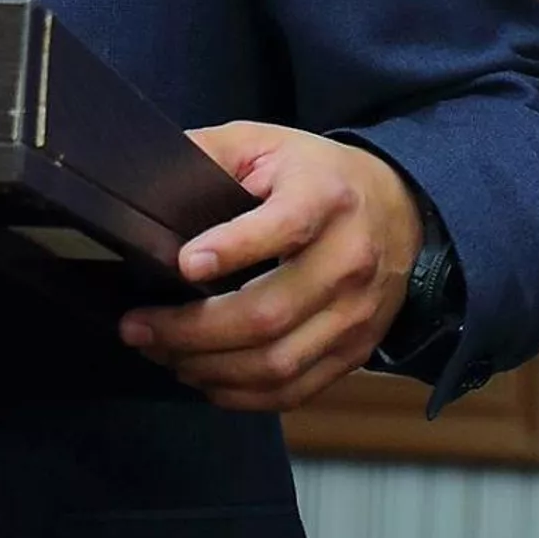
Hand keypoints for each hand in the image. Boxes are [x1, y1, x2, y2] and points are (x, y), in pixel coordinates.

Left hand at [118, 121, 423, 411]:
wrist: (400, 209)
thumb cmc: (317, 174)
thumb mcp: (265, 142)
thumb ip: (211, 151)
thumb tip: (152, 173)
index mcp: (324, 199)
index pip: (283, 228)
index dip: (232, 249)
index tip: (183, 264)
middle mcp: (347, 261)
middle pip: (269, 312)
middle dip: (193, 329)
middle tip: (138, 327)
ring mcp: (355, 314)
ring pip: (279, 362)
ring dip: (210, 367)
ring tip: (161, 353)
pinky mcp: (355, 351)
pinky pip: (297, 389)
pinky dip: (245, 395)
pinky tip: (204, 379)